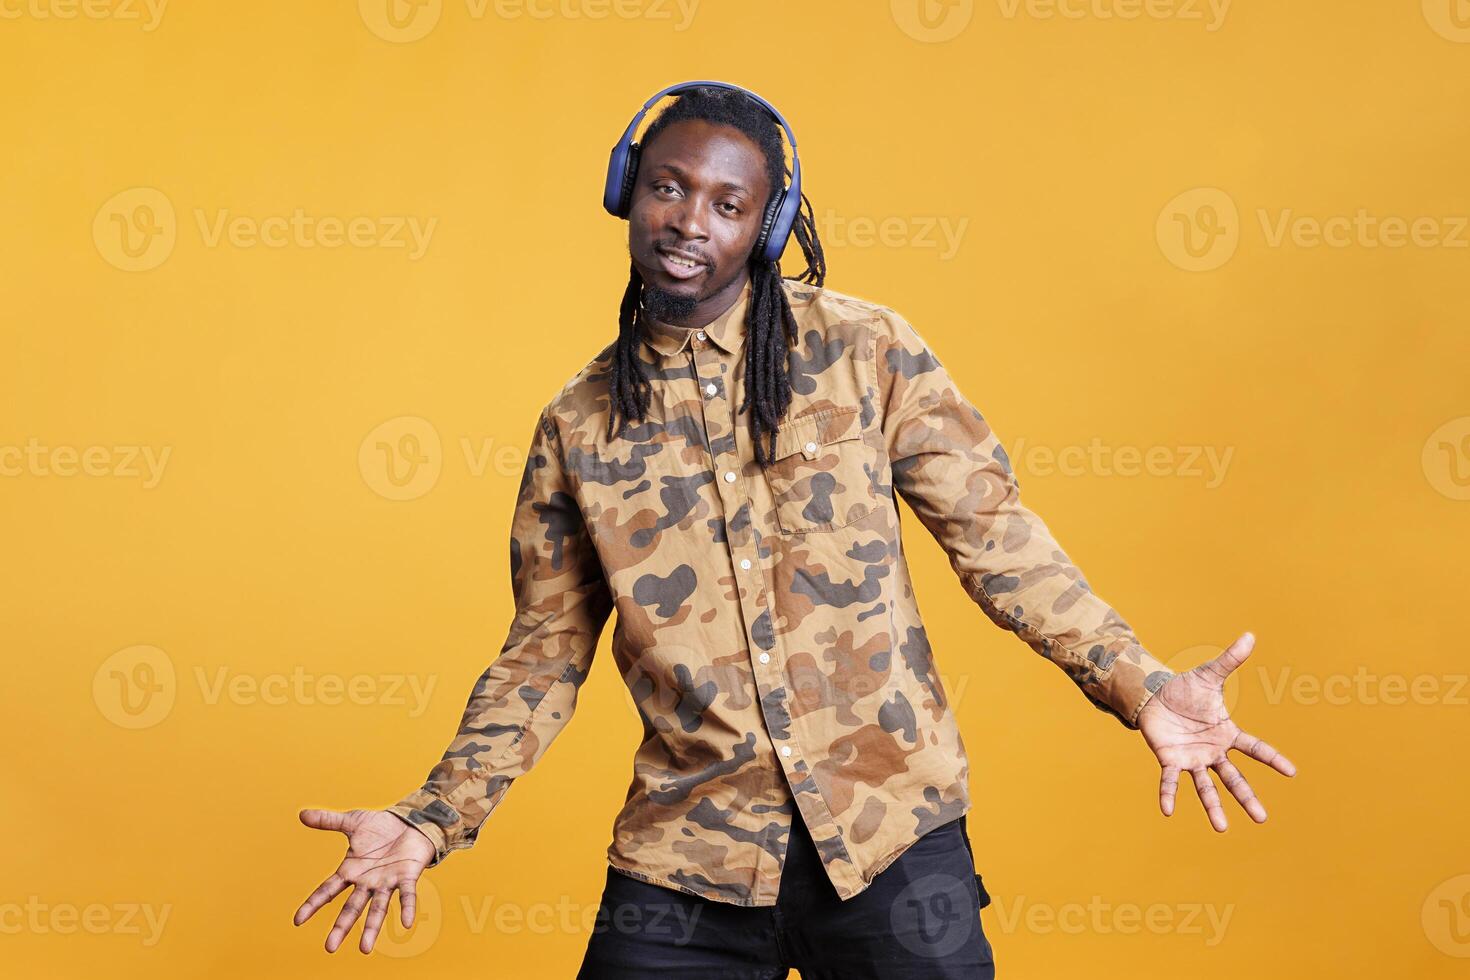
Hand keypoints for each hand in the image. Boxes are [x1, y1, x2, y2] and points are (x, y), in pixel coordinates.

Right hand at [292, 808, 437, 952]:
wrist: (411, 820)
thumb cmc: (382, 826)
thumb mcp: (352, 822)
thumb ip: (328, 821)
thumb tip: (301, 814)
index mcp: (351, 871)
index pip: (328, 890)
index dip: (313, 904)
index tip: (297, 920)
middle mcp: (367, 882)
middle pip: (351, 908)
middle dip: (341, 927)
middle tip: (329, 948)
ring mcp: (387, 882)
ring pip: (378, 909)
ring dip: (372, 928)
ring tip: (364, 949)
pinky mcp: (407, 876)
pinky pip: (407, 895)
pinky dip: (407, 908)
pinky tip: (406, 924)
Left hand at [1137, 631, 1297, 830]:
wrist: (1155, 696)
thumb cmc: (1185, 689)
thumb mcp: (1209, 674)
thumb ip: (1229, 660)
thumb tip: (1250, 635)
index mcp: (1227, 733)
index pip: (1255, 748)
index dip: (1272, 759)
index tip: (1292, 771)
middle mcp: (1213, 752)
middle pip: (1234, 778)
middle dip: (1248, 797)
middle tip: (1262, 819)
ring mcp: (1192, 759)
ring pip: (1206, 787)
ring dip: (1213, 807)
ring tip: (1222, 829)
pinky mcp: (1169, 760)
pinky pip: (1170, 781)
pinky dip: (1169, 794)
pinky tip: (1167, 811)